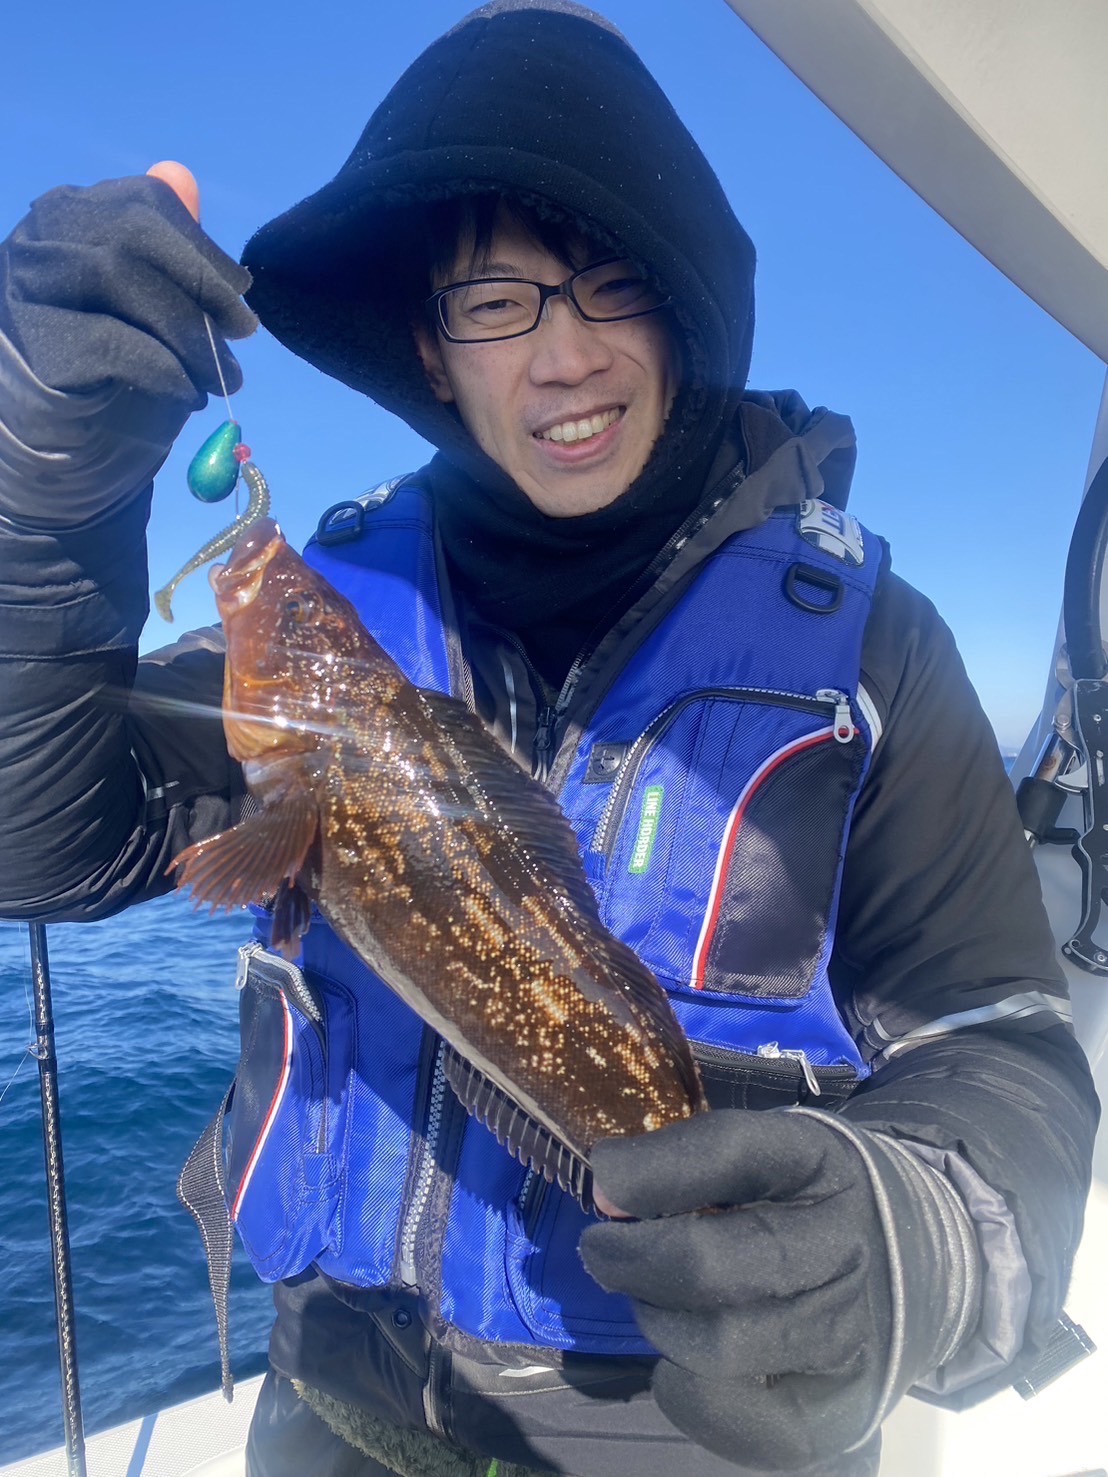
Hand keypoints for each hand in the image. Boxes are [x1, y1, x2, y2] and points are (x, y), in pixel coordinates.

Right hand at [0, 163, 256, 523]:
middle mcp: (42, 240)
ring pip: (119, 278)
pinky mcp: (35, 342)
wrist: (70, 445)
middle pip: (133, 234)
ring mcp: (30, 288)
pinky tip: (187, 394)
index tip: (240, 296)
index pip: (145, 204)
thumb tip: (179, 174)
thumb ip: (167, 245)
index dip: (202, 248)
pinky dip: (163, 368)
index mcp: (72, 216)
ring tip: (220, 376)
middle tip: (243, 334)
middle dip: (201, 285)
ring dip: (187, 332)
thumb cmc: (116, 367)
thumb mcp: (152, 303)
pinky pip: (110, 341)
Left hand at [580, 1108, 979, 1472]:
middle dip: (635, 1261)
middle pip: (715, 1266)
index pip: (729, 1154)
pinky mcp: (846, 1403)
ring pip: (725, 1345)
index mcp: (818, 1160)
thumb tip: (604, 1184)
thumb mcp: (762, 1147)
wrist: (909, 1250)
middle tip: (602, 1250)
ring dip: (661, 1323)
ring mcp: (849, 1330)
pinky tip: (676, 1369)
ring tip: (650, 1302)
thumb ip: (686, 1157)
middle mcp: (843, 1245)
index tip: (602, 1179)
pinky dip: (698, 1405)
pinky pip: (762, 1430)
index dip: (652, 1172)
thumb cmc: (804, 1192)